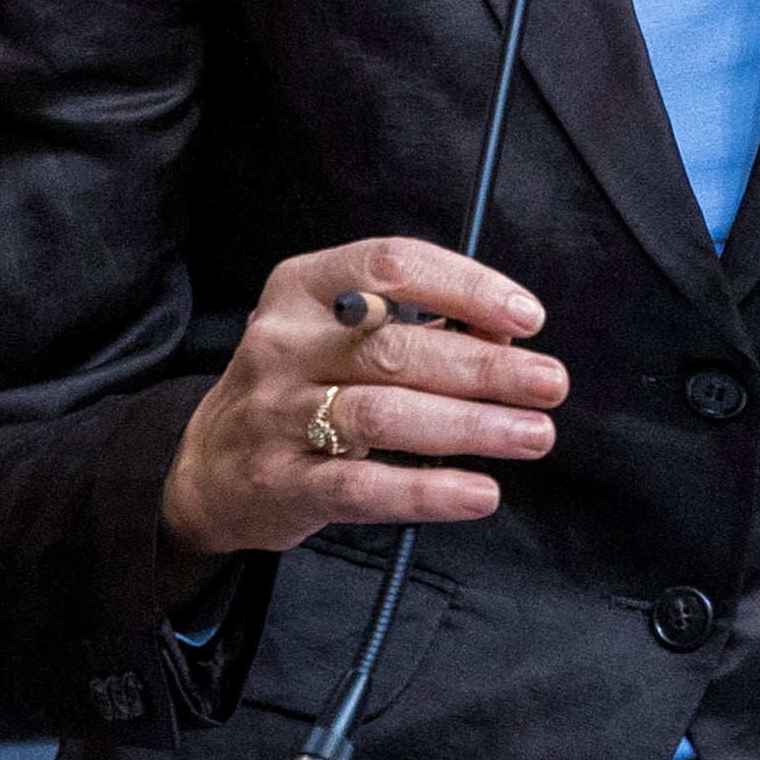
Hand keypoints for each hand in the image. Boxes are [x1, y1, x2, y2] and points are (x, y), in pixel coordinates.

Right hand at [161, 242, 563, 583]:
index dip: (467, 286)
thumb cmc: (300, 386)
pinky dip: (429, 491)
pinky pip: (364, 488)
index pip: (391, 266)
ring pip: (383, 414)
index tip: (527, 317)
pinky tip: (480, 492)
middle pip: (397, 346)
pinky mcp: (284, 484)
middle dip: (486, 366)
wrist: (209, 467)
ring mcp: (277, 415)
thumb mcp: (340, 336)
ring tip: (534, 433)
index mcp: (301, 289)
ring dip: (471, 425)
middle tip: (551, 382)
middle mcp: (283, 344)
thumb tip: (506, 334)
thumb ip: (418, 327)